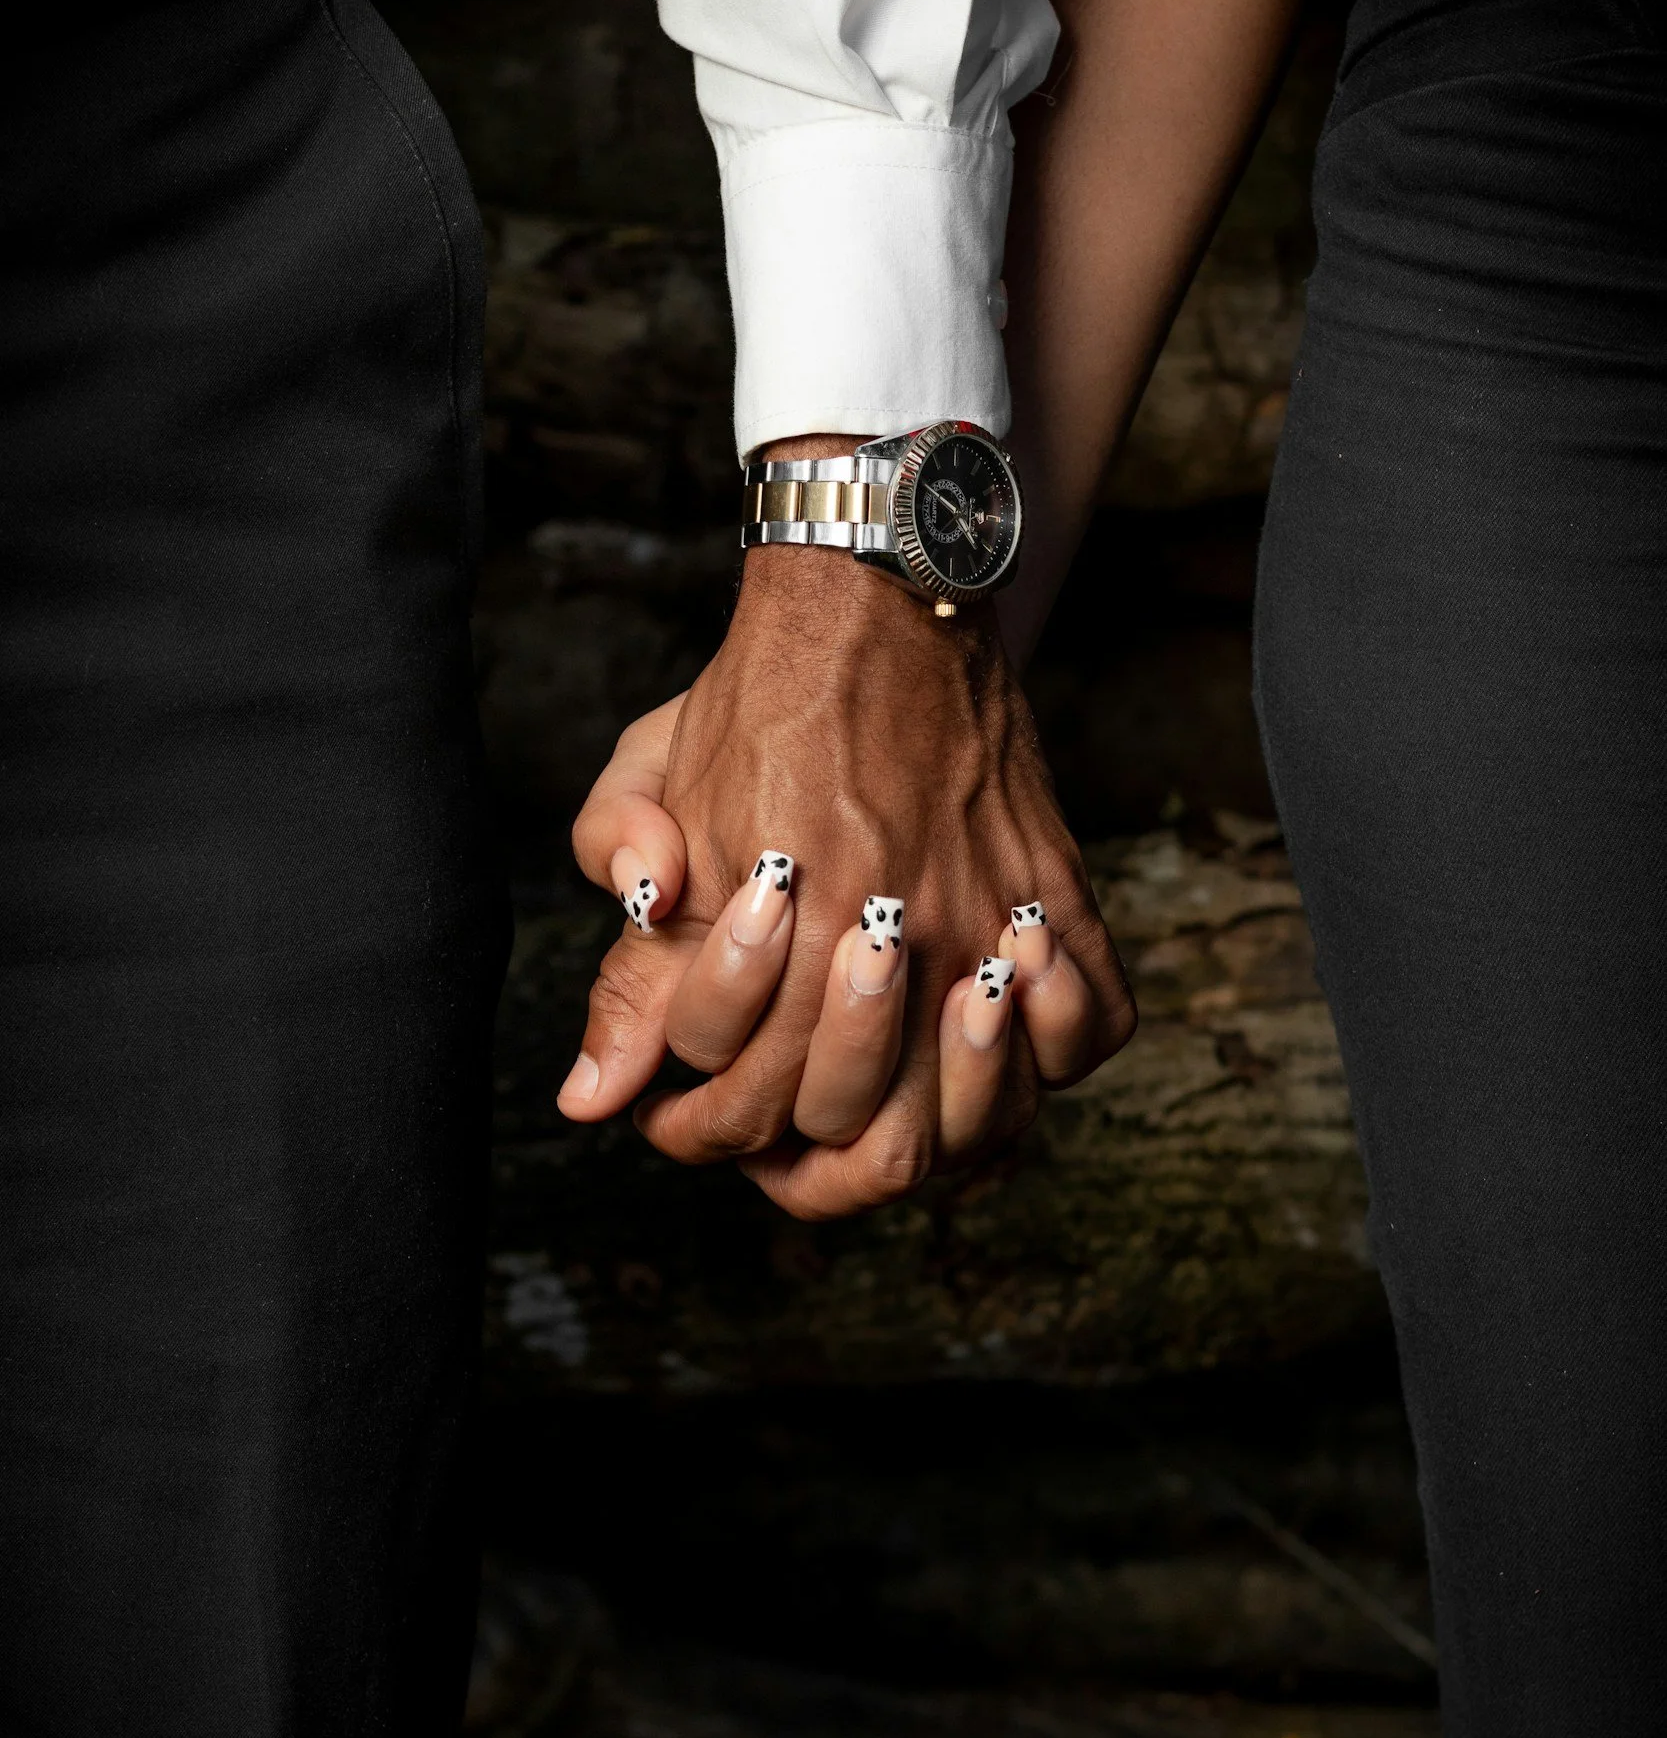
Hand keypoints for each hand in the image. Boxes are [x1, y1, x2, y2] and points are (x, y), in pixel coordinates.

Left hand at [560, 537, 1134, 1217]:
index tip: (686, 1103)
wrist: (870, 599)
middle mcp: (900, 937)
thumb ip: (624, 971)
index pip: (743, 1105)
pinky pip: (1092, 1030)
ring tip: (879, 1088)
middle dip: (795, 1139)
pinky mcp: (1053, 892)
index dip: (697, 1125)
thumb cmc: (749, 706)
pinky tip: (995, 1028)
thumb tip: (589, 1100)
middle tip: (772, 1106)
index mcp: (791, 927)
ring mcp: (988, 921)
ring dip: (925, 1122)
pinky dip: (1052, 1054)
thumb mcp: (645, 811)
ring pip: (979, 1117)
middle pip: (860, 1134)